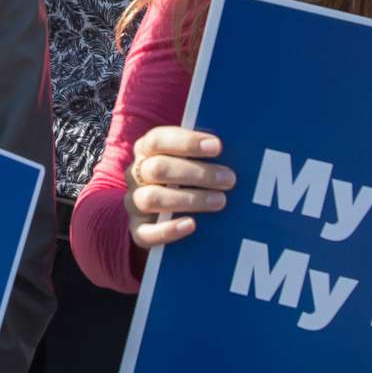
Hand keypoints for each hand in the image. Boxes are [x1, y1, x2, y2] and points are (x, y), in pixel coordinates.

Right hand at [122, 126, 231, 249]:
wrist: (166, 212)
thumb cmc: (189, 177)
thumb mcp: (193, 160)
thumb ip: (205, 154)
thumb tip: (237, 147)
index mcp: (147, 149)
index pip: (158, 139)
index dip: (187, 142)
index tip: (217, 147)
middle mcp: (136, 174)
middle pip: (158, 169)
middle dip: (197, 173)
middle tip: (229, 179)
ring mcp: (134, 202)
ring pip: (151, 199)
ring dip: (188, 199)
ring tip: (220, 201)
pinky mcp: (138, 230)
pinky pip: (146, 233)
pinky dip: (168, 230)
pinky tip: (191, 225)